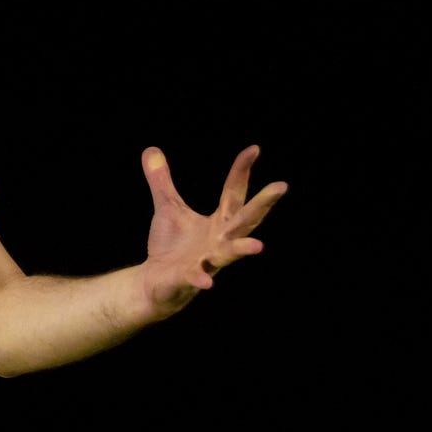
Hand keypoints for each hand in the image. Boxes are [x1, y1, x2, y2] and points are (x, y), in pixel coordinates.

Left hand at [140, 145, 287, 314]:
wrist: (157, 281)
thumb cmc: (171, 246)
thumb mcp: (167, 208)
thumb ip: (161, 181)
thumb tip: (150, 149)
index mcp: (219, 222)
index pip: (234, 193)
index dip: (242, 171)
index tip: (254, 149)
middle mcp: (220, 241)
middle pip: (246, 220)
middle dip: (262, 204)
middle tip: (282, 186)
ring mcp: (208, 260)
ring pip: (230, 253)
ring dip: (243, 249)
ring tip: (259, 246)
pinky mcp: (188, 278)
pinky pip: (197, 278)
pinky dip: (202, 278)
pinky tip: (207, 281)